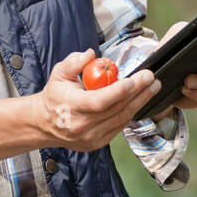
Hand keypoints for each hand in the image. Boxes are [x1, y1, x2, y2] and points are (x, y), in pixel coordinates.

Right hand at [33, 48, 162, 150]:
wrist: (44, 123)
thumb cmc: (55, 96)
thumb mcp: (59, 73)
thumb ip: (74, 62)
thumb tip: (91, 54)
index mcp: (72, 107)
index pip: (99, 101)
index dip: (119, 91)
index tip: (135, 79)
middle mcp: (82, 125)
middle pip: (116, 109)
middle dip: (137, 92)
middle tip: (151, 78)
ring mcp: (91, 137)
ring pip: (121, 119)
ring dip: (139, 102)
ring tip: (152, 88)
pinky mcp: (98, 142)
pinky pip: (119, 126)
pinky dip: (130, 112)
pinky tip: (139, 100)